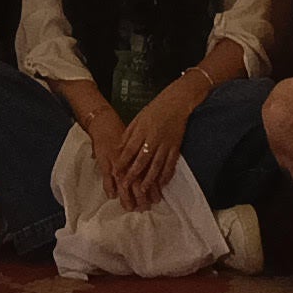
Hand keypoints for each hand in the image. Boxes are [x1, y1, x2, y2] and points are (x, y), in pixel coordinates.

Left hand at [112, 88, 190, 204]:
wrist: (176, 102)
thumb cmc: (155, 109)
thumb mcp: (137, 118)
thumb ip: (128, 134)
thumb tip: (118, 149)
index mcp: (142, 130)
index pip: (130, 149)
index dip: (122, 162)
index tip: (115, 173)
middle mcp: (153, 138)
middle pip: (142, 159)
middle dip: (133, 174)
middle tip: (125, 186)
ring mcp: (165, 144)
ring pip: (156, 164)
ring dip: (149, 178)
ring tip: (142, 190)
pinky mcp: (176, 146)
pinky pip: (171, 163)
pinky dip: (166, 174)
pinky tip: (161, 183)